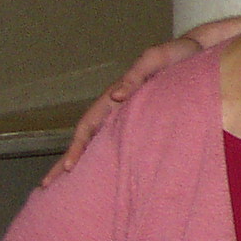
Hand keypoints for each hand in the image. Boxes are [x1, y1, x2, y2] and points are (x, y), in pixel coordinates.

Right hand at [49, 37, 202, 176]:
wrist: (194, 53)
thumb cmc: (173, 56)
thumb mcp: (154, 60)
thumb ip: (135, 76)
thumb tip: (117, 96)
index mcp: (116, 98)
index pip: (88, 126)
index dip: (77, 147)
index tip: (67, 167)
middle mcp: (117, 110)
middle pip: (86, 139)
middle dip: (66, 161)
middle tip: (45, 185)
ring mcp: (129, 117)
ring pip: (100, 144)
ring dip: (83, 164)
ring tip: (67, 188)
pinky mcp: (145, 121)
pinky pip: (122, 144)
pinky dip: (109, 160)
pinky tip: (106, 177)